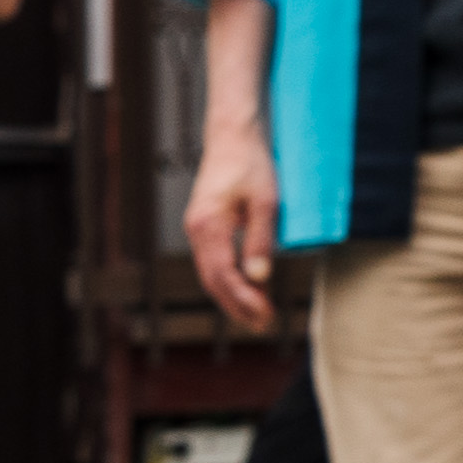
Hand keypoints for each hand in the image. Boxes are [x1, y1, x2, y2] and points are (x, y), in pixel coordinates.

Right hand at [185, 131, 280, 331]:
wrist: (232, 138)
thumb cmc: (251, 164)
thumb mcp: (264, 202)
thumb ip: (260, 240)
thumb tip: (260, 278)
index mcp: (207, 227)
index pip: (224, 276)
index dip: (245, 300)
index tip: (265, 316)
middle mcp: (196, 231)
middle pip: (213, 281)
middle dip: (238, 306)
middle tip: (263, 325)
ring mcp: (197, 229)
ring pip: (211, 273)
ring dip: (233, 296)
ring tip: (257, 315)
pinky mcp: (204, 225)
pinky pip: (214, 261)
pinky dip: (230, 280)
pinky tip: (247, 289)